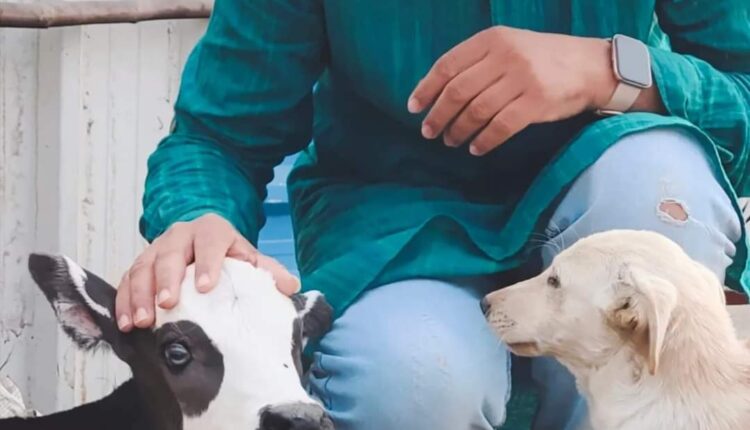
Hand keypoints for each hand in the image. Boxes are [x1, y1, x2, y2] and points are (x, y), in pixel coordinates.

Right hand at [115, 213, 299, 331]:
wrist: (206, 246)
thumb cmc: (229, 257)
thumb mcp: (250, 260)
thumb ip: (268, 272)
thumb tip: (290, 285)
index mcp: (212, 231)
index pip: (211, 242)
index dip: (208, 262)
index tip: (206, 287)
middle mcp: (180, 235)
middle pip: (170, 253)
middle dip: (167, 278)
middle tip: (168, 304)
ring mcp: (156, 249)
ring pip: (142, 267)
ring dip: (140, 294)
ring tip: (143, 321)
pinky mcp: (139, 266)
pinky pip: (126, 281)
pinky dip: (124, 302)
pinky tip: (126, 324)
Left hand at [408, 26, 616, 155]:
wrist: (590, 65)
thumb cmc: (541, 58)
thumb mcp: (509, 46)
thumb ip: (477, 62)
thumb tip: (437, 92)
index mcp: (493, 39)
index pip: (447, 65)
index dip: (426, 89)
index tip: (414, 108)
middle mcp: (506, 56)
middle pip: (458, 91)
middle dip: (438, 115)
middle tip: (429, 132)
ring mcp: (522, 79)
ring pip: (476, 111)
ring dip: (458, 131)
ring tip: (451, 141)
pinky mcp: (537, 102)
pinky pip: (500, 127)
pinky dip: (484, 141)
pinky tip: (476, 148)